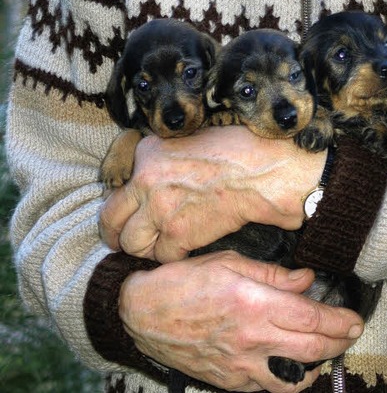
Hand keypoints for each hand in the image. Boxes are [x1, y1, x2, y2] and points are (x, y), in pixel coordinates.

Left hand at [99, 125, 325, 261]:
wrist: (263, 172)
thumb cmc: (238, 151)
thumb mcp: (192, 140)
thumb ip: (166, 159)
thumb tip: (157, 176)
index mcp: (148, 151)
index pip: (119, 184)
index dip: (127, 202)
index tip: (131, 211)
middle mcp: (145, 178)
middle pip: (111, 217)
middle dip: (116, 233)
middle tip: (124, 240)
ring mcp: (159, 208)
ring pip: (132, 242)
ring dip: (144, 248)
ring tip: (158, 247)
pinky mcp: (178, 233)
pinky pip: (162, 256)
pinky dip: (173, 257)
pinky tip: (186, 250)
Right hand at [120, 250, 363, 392]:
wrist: (141, 312)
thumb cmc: (185, 280)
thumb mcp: (230, 262)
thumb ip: (273, 275)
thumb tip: (307, 280)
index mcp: (254, 304)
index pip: (312, 319)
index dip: (340, 321)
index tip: (355, 319)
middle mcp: (252, 340)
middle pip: (311, 350)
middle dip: (338, 343)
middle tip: (351, 333)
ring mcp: (240, 367)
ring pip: (293, 379)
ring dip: (317, 368)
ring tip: (325, 353)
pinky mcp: (227, 382)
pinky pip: (266, 387)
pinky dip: (285, 378)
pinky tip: (290, 364)